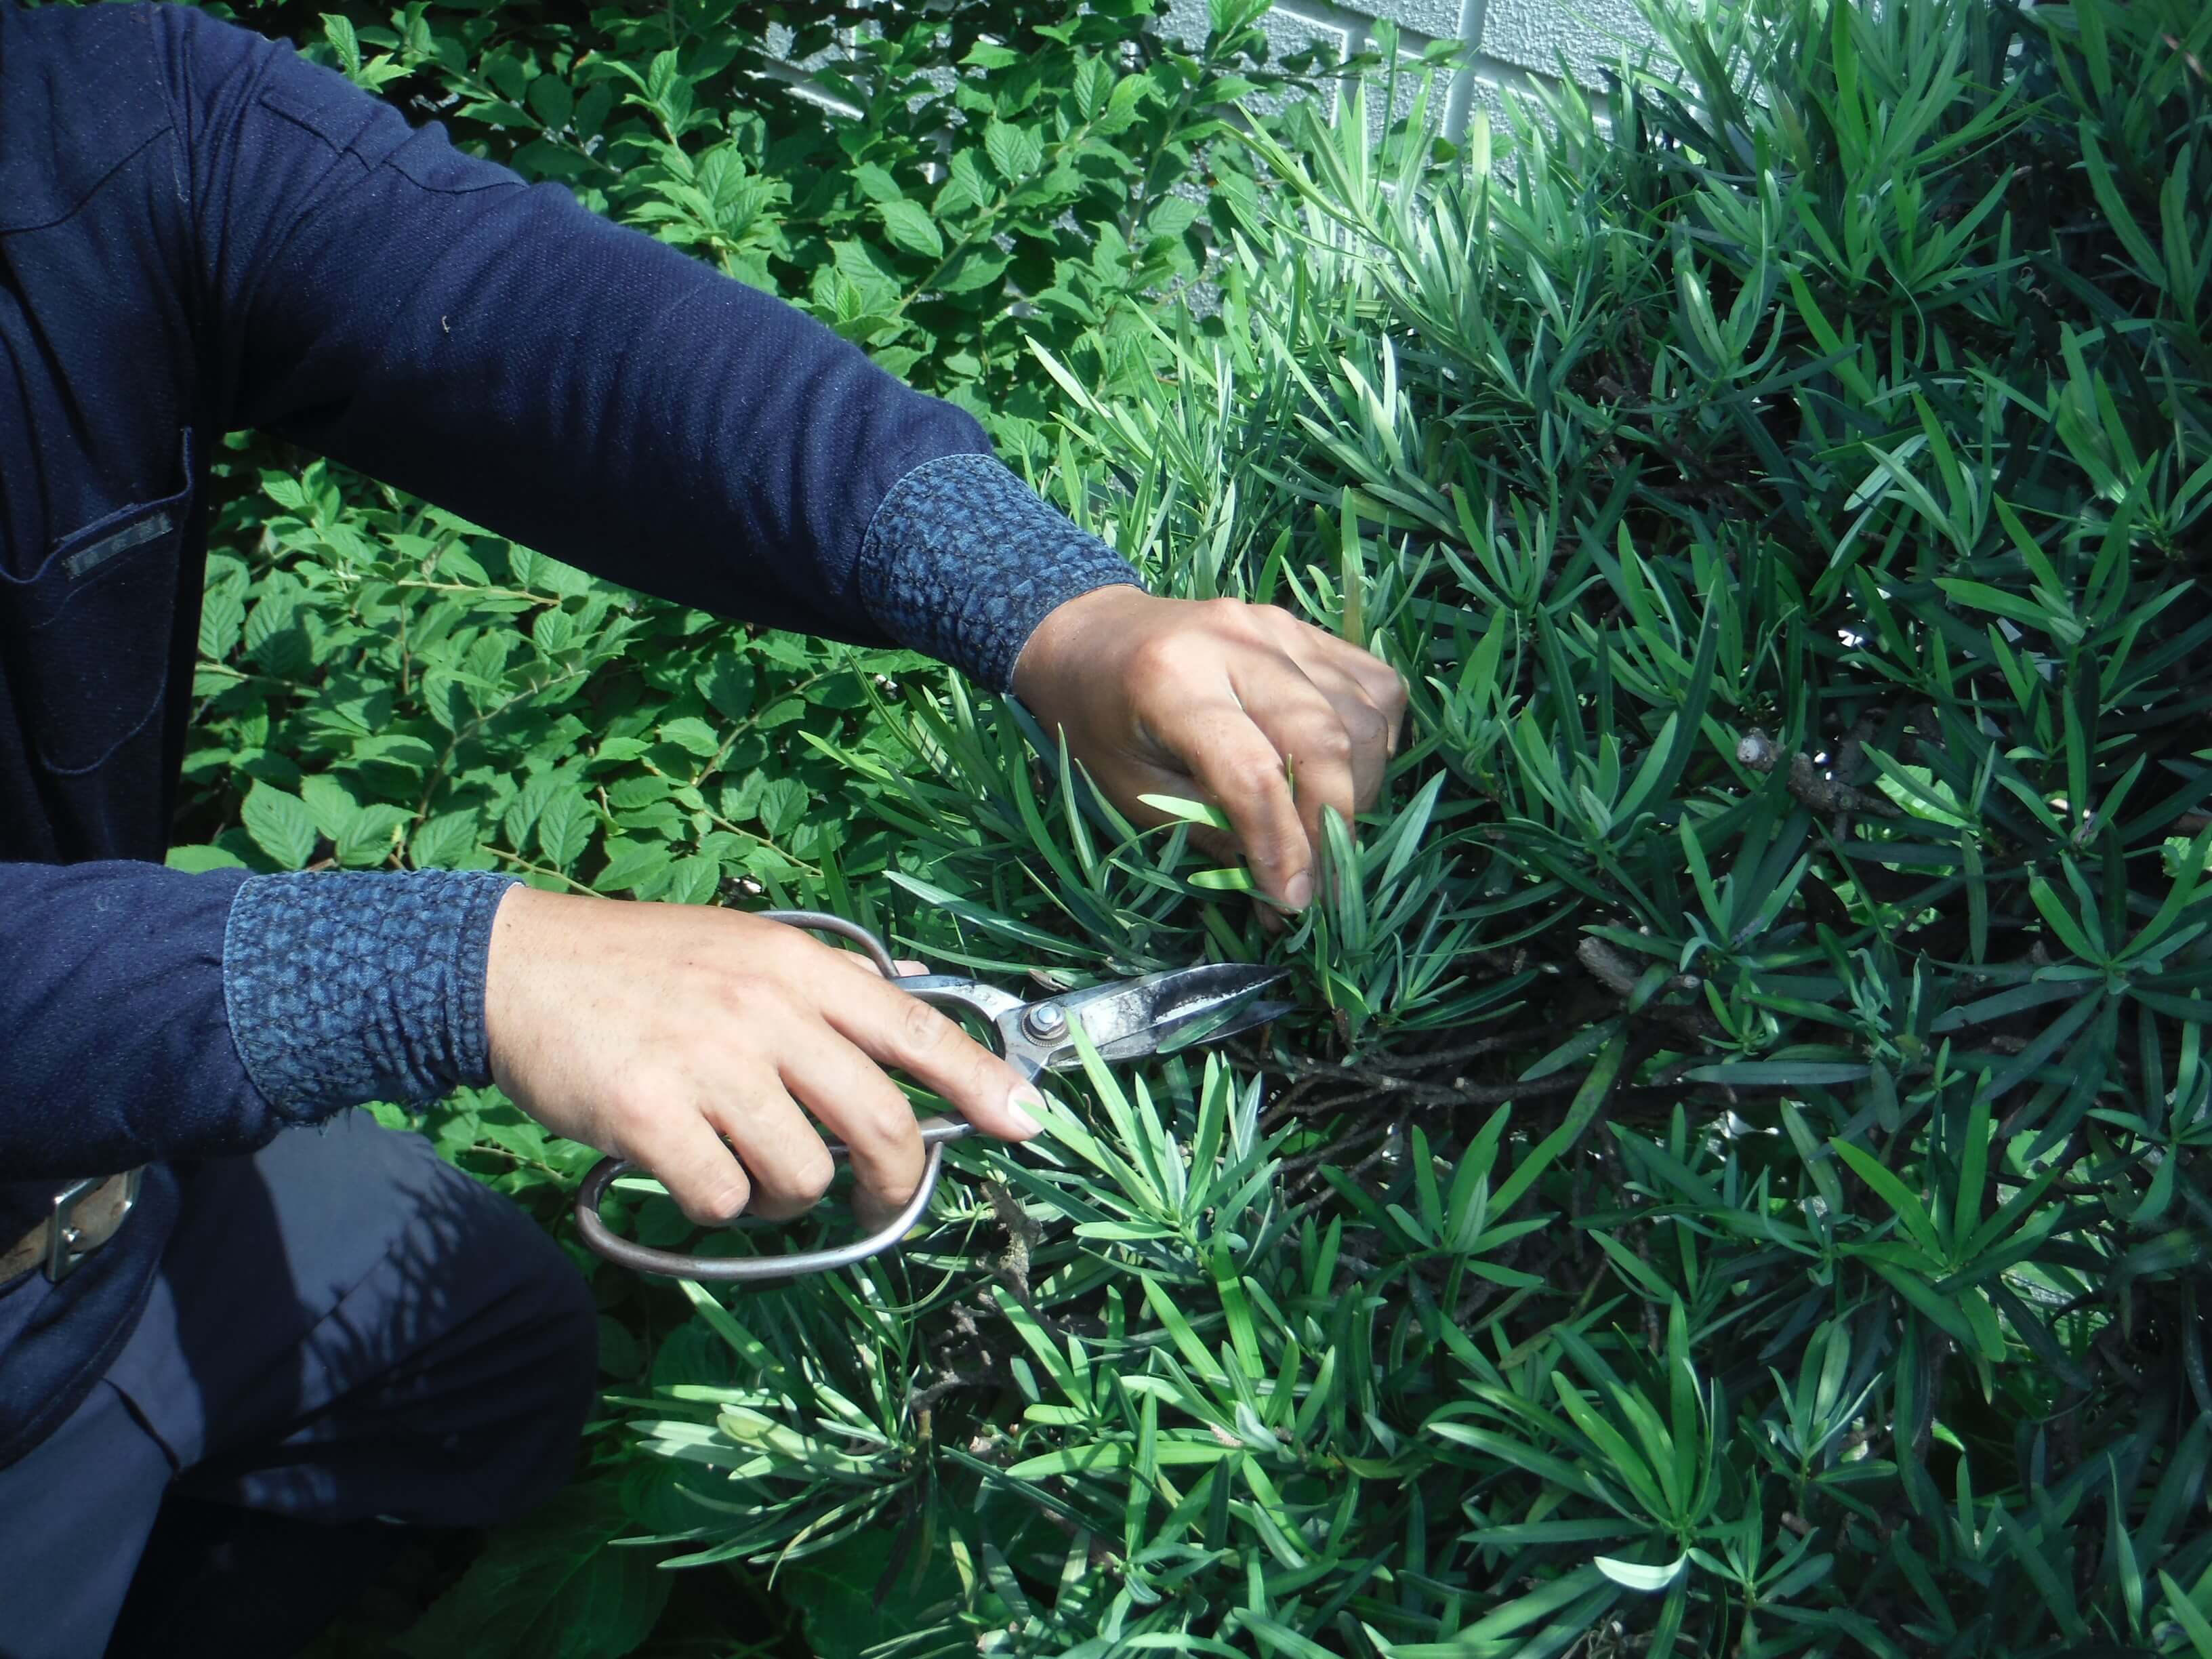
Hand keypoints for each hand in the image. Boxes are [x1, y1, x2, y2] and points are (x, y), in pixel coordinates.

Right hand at [482, 887, 1043, 1226]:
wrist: (515, 967)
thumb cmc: (638, 964)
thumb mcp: (745, 947)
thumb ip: (825, 984)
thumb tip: (914, 1005)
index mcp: (799, 967)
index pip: (916, 1027)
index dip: (982, 1081)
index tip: (1029, 1122)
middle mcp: (766, 1010)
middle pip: (880, 1122)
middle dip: (894, 1181)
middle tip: (875, 1199)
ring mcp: (710, 1063)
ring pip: (802, 1175)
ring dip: (787, 1198)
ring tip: (746, 1169)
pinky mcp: (651, 1115)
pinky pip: (723, 1200)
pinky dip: (717, 1209)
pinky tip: (690, 1174)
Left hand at [1011, 588, 1407, 913]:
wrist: (1091, 636)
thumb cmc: (1097, 722)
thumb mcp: (1128, 790)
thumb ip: (1208, 830)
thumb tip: (1286, 887)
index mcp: (1171, 679)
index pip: (1252, 772)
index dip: (1282, 844)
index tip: (1294, 901)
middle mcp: (1234, 640)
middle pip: (1323, 740)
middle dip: (1332, 826)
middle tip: (1320, 884)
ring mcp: (1277, 627)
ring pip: (1364, 717)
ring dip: (1358, 791)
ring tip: (1322, 830)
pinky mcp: (1304, 629)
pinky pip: (1376, 687)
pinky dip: (1375, 743)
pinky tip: (1342, 775)